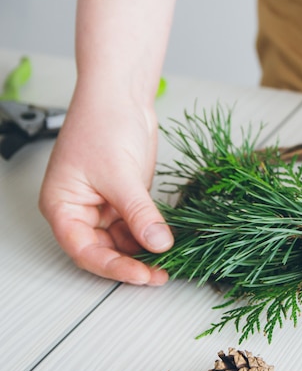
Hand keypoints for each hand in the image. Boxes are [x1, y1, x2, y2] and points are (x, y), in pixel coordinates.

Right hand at [39, 94, 172, 284]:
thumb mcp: (121, 176)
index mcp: (63, 206)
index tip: (142, 276)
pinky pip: (136, 224)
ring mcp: (103, 204)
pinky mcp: (124, 197)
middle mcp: (80, 210)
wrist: (121, 95)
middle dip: (131, 263)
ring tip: (168, 260)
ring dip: (143, 250)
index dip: (113, 268)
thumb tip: (158, 243)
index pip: (85, 250)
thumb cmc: (103, 123)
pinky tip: (167, 240)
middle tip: (159, 274)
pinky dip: (150, 233)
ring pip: (122, 240)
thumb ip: (139, 213)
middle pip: (103, 250)